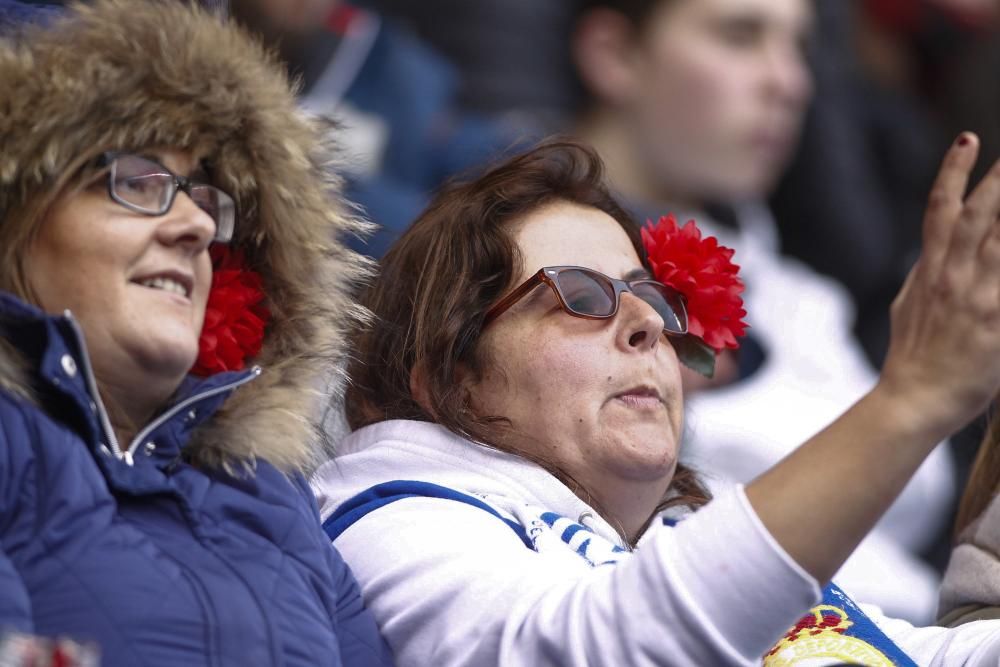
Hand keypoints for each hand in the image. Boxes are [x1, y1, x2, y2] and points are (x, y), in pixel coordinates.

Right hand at [878, 132, 999, 435]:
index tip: (967, 139)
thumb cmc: (912, 358)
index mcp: (929, 272)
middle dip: (999, 179)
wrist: (914, 400)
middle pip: (978, 216)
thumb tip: (930, 254)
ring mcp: (977, 300)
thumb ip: (924, 276)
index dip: (953, 172)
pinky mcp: (996, 323)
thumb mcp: (908, 307)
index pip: (939, 211)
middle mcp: (952, 279)